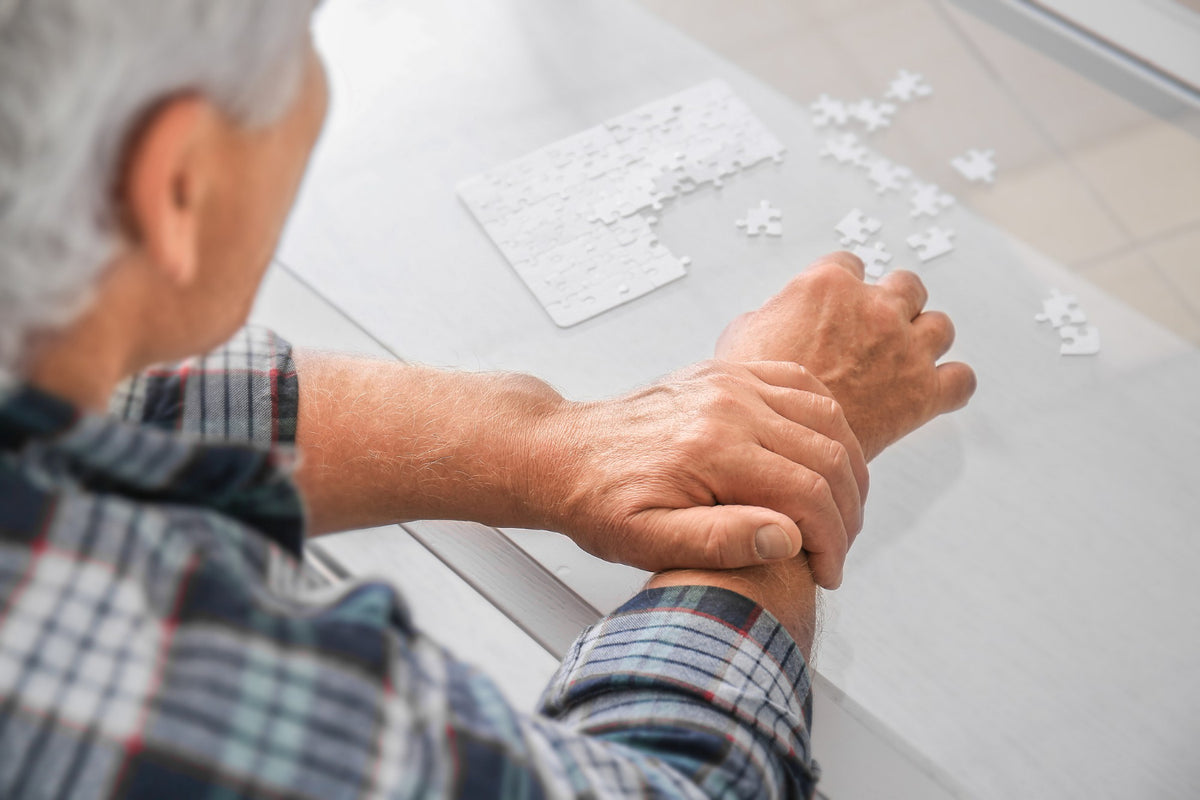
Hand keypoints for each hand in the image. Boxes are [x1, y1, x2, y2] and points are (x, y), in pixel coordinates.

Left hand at [526, 360, 867, 588]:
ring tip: (839, 510)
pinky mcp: (726, 373)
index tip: (827, 570)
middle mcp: (727, 406)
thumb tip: (786, 539)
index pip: (807, 493)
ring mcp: (729, 382)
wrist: (563, 453)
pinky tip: (826, 450)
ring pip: (825, 415)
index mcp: (711, 450)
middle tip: (837, 548)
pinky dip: (826, 418)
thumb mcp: (647, 542)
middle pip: (826, 454)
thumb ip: (718, 541)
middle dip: (846, 510)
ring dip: (846, 466)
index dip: (831, 541)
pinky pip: (799, 383)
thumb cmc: (599, 500)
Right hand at [716, 252, 976, 461]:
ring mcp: (904, 349)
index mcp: (828, 285)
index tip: (838, 305)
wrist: (774, 445)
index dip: (845, 286)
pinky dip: (951, 384)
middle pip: (907, 285)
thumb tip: (775, 315)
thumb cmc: (751, 393)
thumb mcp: (740, 335)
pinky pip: (962, 379)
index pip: (851, 264)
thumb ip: (769, 314)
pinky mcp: (924, 393)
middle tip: (876, 331)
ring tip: (906, 358)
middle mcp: (874, 308)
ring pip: (940, 326)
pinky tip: (933, 392)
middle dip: (894, 305)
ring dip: (925, 339)